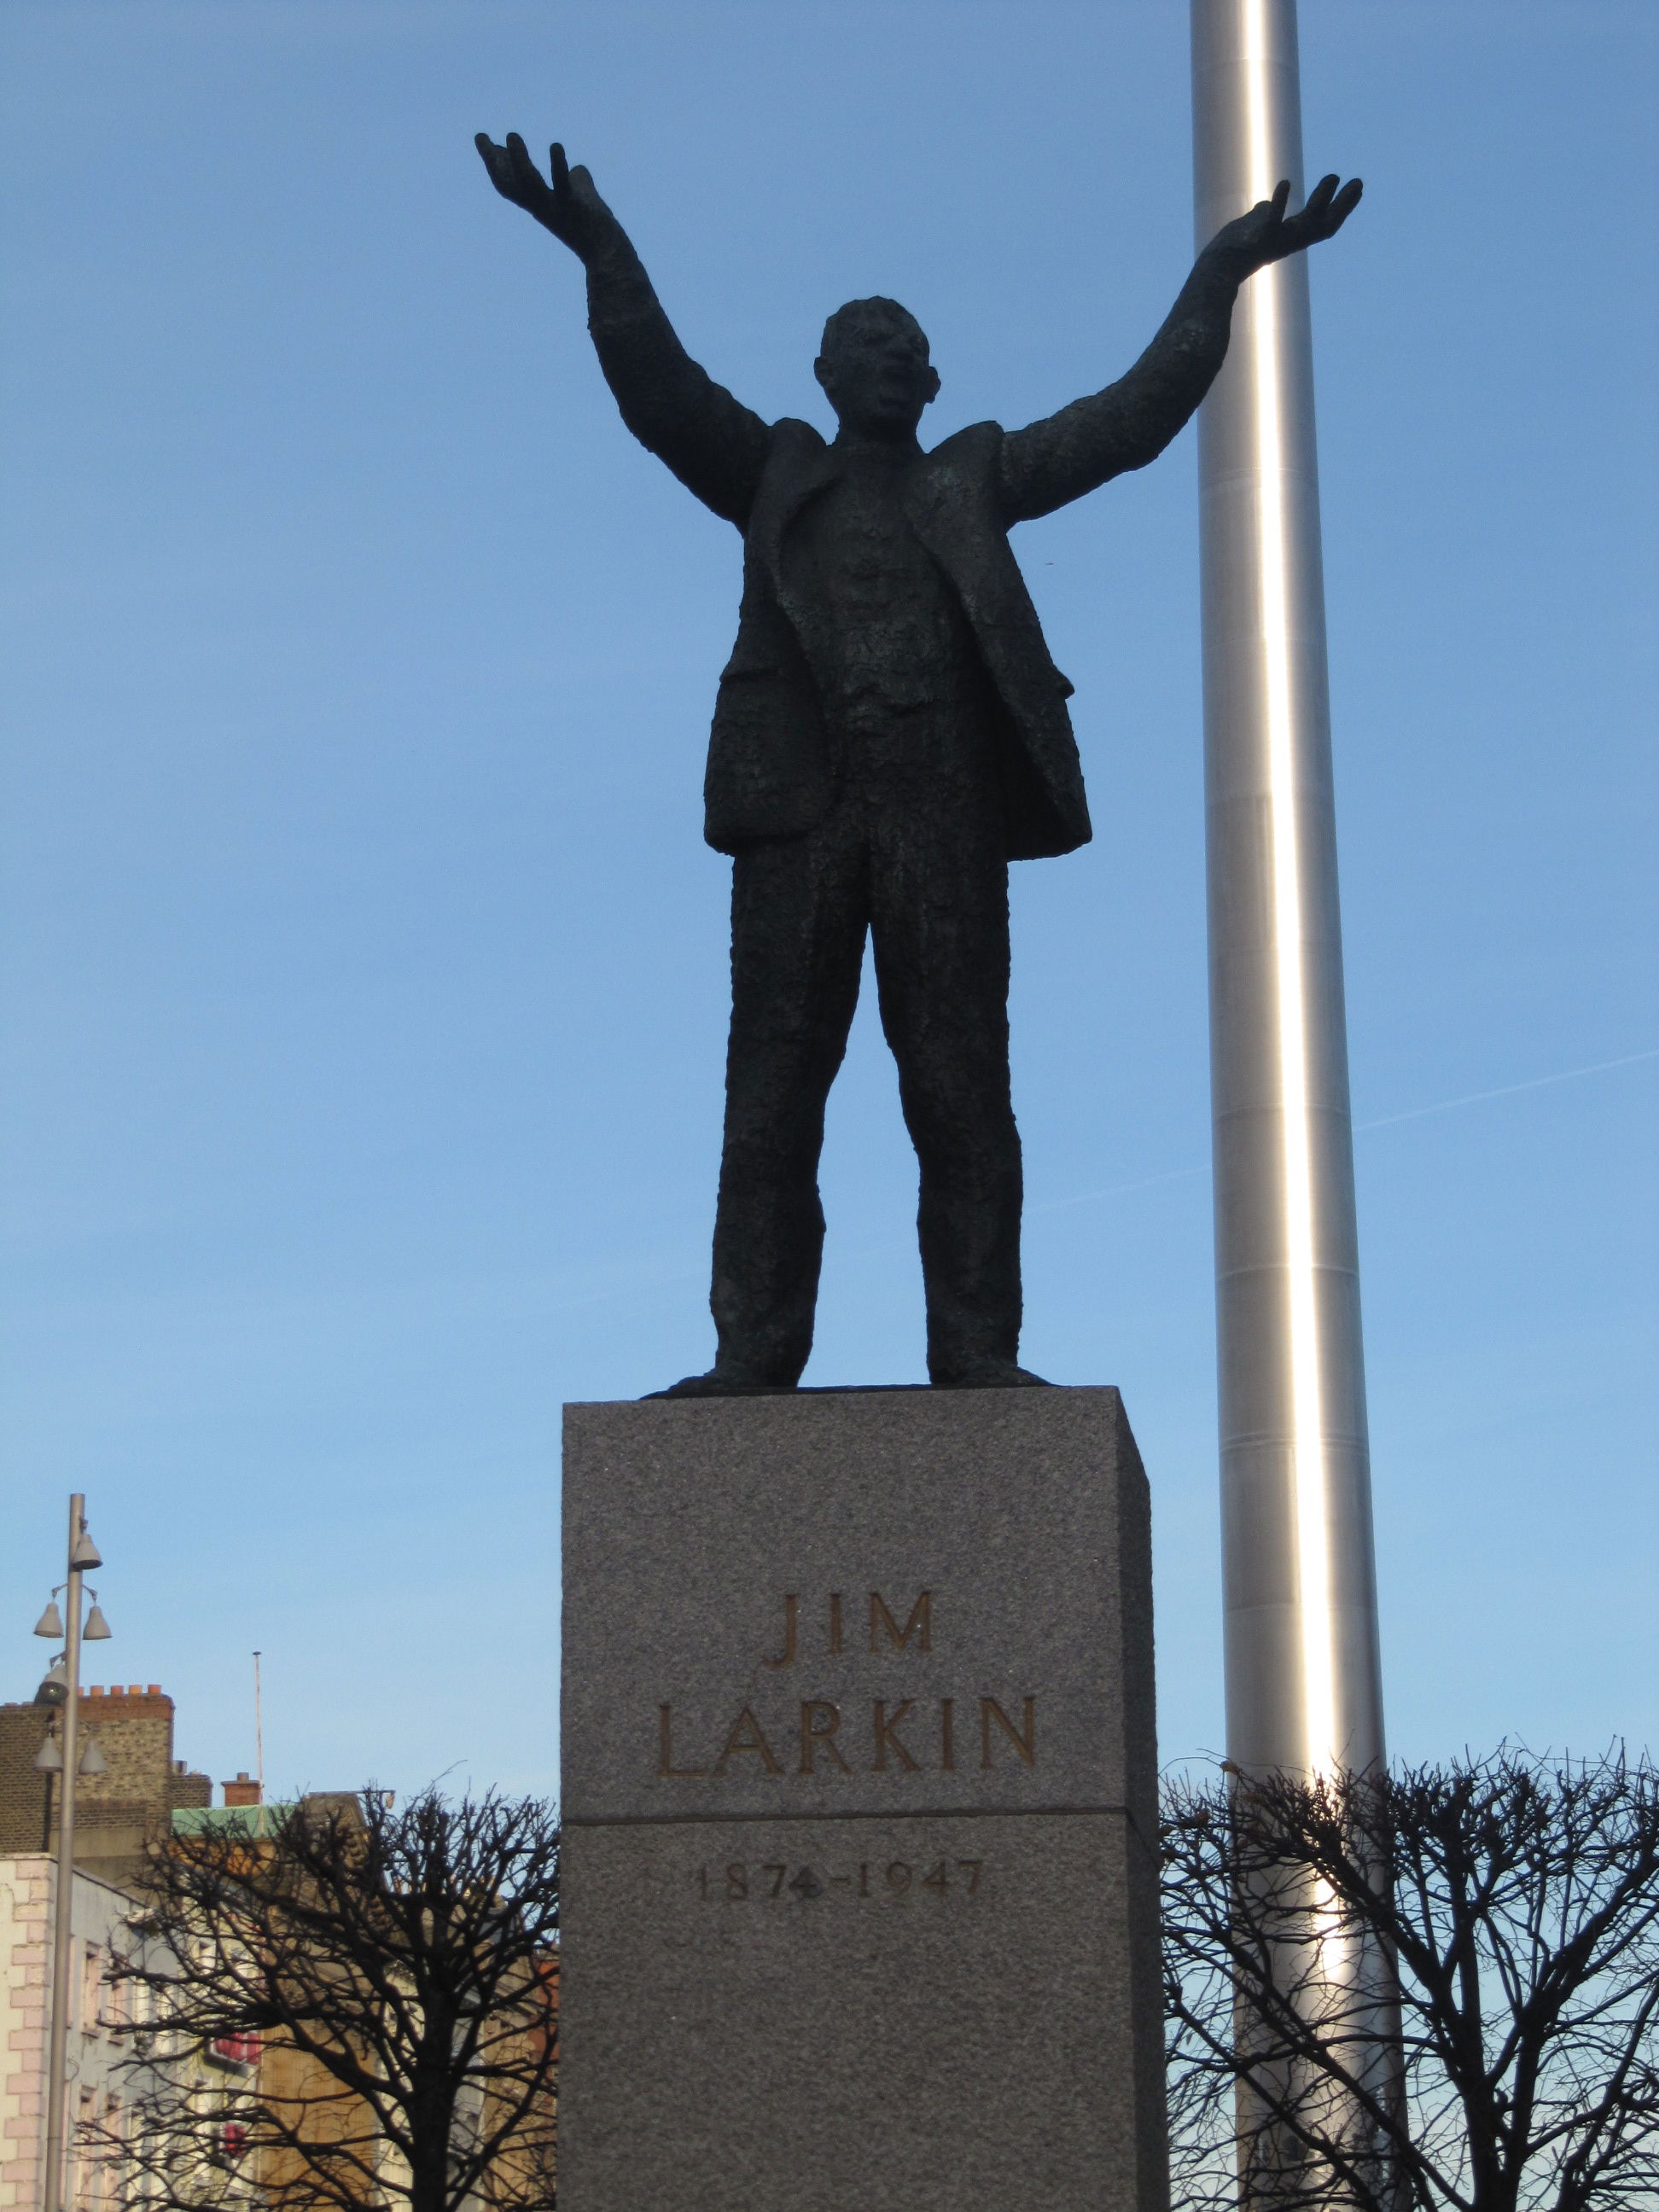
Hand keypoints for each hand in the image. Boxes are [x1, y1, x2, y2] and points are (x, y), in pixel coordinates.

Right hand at [474, 133, 612, 261]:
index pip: (511, 182)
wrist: (610, 253)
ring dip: (520, 160)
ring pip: (530, 184)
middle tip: (480, 136)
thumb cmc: (596, 229)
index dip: (496, 163)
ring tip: (512, 136)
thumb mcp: (583, 199)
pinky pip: (563, 186)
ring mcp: (556, 208)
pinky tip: (556, 146)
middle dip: (494, 161)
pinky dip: (558, 166)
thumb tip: (578, 169)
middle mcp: (542, 207)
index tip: (483, 139)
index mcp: (540, 204)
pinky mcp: (574, 208)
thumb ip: (577, 181)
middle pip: (511, 184)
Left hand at [1207, 174, 1362, 274]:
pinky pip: (1271, 219)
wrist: (1215, 267)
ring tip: (1333, 177)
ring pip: (1306, 222)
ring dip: (1321, 199)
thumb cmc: (1235, 250)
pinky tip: (1285, 183)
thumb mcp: (1256, 227)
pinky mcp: (1259, 237)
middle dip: (1343, 204)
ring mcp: (1276, 240)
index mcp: (1291, 238)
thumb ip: (1265, 214)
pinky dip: (1278, 203)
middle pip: (1323, 224)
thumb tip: (1267, 205)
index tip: (1357, 188)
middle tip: (1358, 182)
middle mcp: (1289, 241)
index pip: (1323, 223)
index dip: (1342, 207)